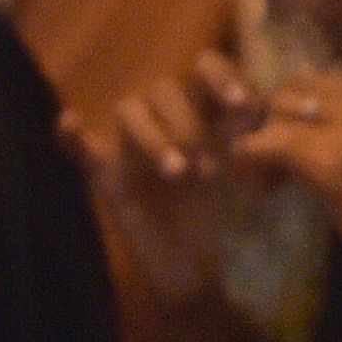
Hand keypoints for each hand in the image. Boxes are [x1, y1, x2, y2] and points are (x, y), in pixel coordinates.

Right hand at [88, 56, 277, 311]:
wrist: (202, 274)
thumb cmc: (235, 224)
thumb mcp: (261, 179)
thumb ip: (266, 147)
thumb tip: (270, 115)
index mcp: (207, 115)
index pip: (205, 67)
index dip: (221, 77)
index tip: (243, 106)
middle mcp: (170, 123)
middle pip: (164, 90)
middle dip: (187, 123)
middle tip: (207, 166)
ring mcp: (135, 150)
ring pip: (129, 112)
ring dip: (151, 136)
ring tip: (176, 173)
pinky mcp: (108, 179)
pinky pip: (82, 151)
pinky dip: (73, 137)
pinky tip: (70, 123)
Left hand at [228, 68, 341, 312]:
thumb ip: (341, 122)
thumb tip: (292, 102)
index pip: (306, 79)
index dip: (282, 109)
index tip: (277, 141)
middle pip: (286, 93)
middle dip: (264, 124)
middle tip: (264, 161)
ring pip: (273, 117)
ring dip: (256, 145)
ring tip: (264, 176)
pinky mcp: (329, 162)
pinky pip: (266, 146)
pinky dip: (248, 162)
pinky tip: (259, 184)